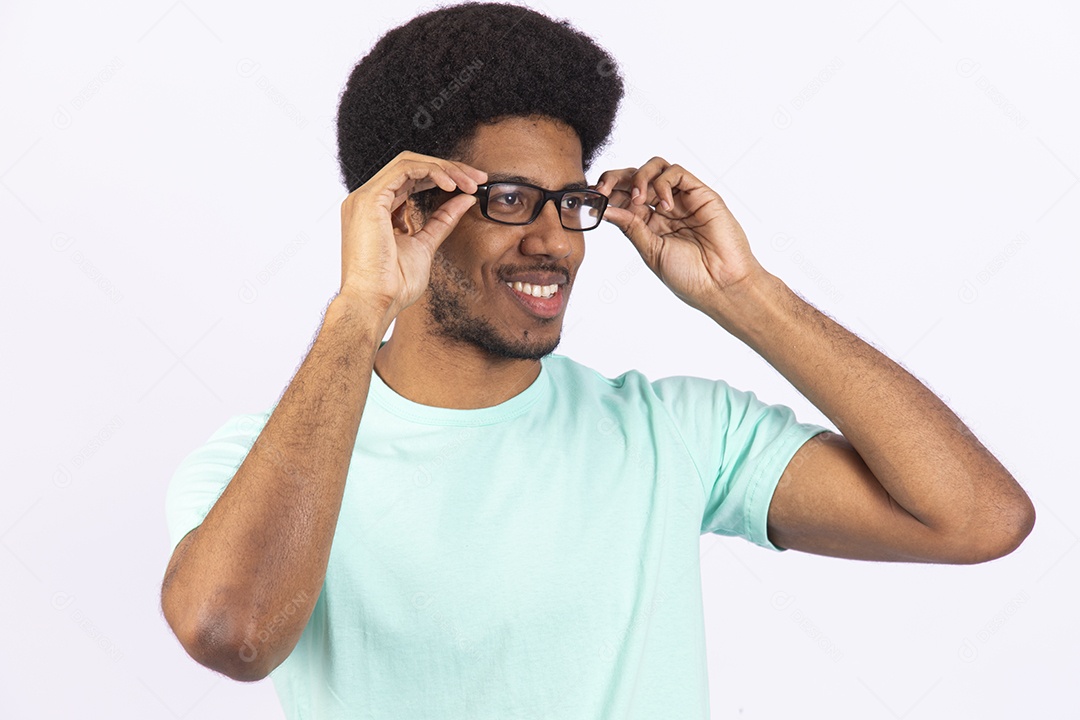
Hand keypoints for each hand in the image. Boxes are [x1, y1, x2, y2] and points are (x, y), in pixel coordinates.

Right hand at [337, 151, 486, 326]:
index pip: (410, 180)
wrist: (375, 303)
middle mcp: (367, 200)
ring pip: (409, 164)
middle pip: (411, 168)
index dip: (442, 178)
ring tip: (469, 182)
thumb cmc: (394, 285)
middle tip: (477, 178)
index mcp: (376, 211)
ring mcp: (364, 198)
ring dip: (444, 168)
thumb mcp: (425, 245)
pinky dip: (431, 172)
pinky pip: (405, 170)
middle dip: (448, 168)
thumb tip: (465, 200)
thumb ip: (442, 220)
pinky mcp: (369, 199)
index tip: (471, 186)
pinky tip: (452, 185)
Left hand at [595, 157, 765, 315]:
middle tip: (603, 190)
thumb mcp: (651, 251)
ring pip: (655, 167)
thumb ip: (631, 227)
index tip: (590, 199)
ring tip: (639, 200)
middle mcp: (664, 208)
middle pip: (634, 177)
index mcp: (649, 224)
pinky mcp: (700, 193)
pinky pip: (676, 173)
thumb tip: (604, 209)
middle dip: (614, 178)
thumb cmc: (690, 277)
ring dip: (639, 178)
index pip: (623, 197)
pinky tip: (666, 206)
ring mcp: (682, 199)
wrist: (721, 285)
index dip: (606, 194)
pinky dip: (664, 183)